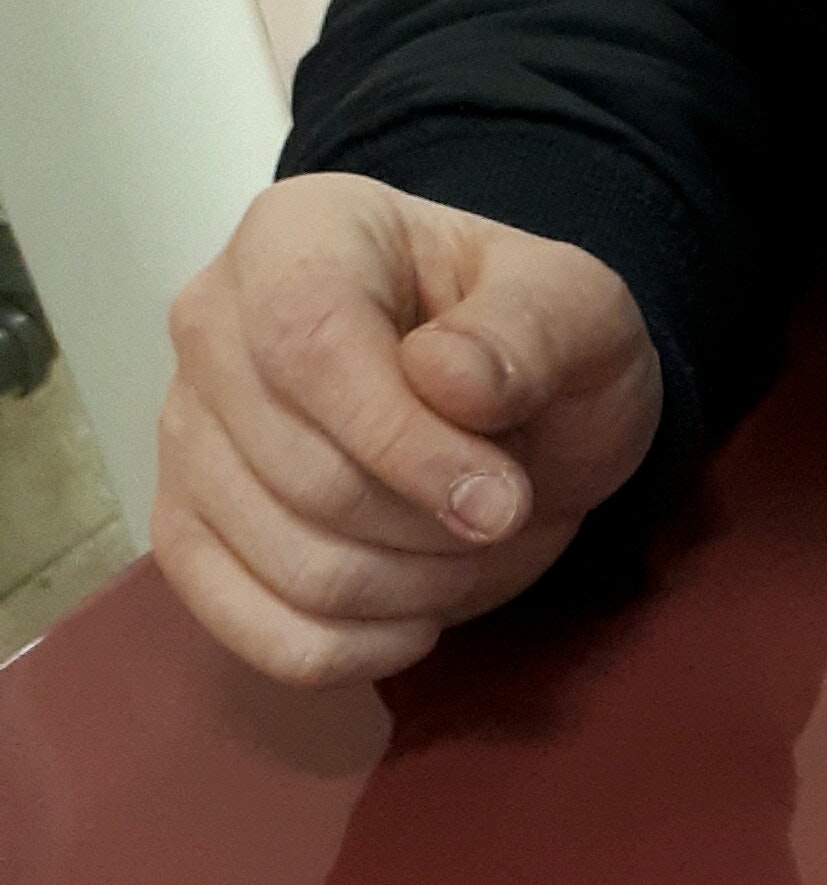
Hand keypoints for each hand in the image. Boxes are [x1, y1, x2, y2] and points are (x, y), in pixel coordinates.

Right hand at [154, 176, 662, 681]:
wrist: (515, 414)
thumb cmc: (536, 348)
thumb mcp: (583, 312)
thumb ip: (533, 330)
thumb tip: (446, 380)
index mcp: (298, 235)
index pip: (307, 343)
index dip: (403, 441)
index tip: (501, 498)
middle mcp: (210, 322)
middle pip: (303, 473)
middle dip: (435, 523)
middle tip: (503, 509)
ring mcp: (185, 433)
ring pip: (288, 563)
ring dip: (413, 586)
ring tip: (464, 544)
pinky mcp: (187, 532)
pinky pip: (252, 630)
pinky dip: (355, 649)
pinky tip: (415, 614)